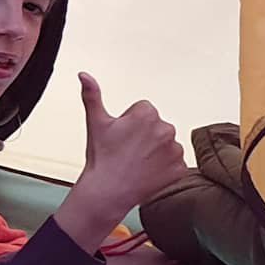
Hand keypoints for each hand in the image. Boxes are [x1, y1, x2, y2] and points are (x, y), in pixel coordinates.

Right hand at [78, 73, 185, 212]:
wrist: (108, 190)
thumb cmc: (101, 156)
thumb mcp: (95, 121)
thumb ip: (92, 94)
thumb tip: (84, 74)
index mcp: (147, 114)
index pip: (144, 110)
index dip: (130, 122)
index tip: (122, 136)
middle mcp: (166, 129)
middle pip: (157, 126)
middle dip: (145, 135)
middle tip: (128, 149)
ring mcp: (175, 150)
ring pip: (166, 143)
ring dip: (156, 150)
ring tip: (137, 162)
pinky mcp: (181, 168)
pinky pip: (175, 162)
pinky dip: (165, 166)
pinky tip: (148, 172)